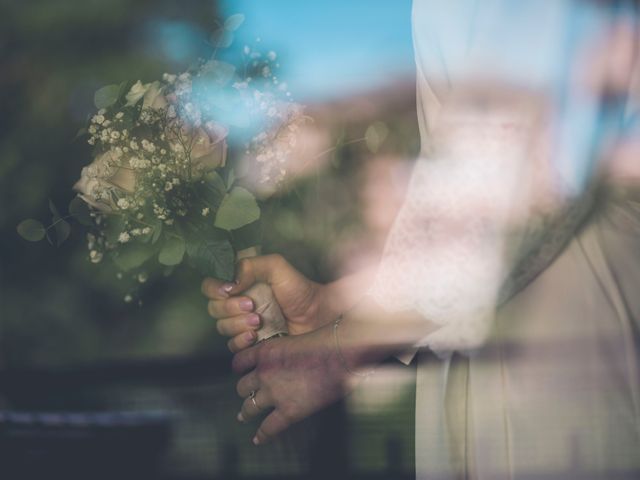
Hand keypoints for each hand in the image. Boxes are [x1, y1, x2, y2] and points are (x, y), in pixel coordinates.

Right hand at [201, 254, 334, 351]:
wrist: (317, 317)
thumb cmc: (299, 290)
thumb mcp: (277, 267)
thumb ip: (251, 265)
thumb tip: (230, 282)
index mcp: (240, 283)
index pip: (211, 286)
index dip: (215, 289)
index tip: (229, 290)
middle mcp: (238, 303)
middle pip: (213, 308)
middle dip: (230, 308)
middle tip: (252, 305)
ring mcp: (242, 324)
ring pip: (222, 327)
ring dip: (237, 324)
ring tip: (259, 320)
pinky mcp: (249, 343)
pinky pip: (232, 345)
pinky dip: (241, 340)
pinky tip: (256, 335)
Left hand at [232, 324, 350, 444]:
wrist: (342, 352)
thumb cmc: (327, 341)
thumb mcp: (296, 339)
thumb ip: (285, 350)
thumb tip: (288, 359)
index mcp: (266, 351)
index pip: (239, 362)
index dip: (240, 368)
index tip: (242, 372)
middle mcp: (264, 372)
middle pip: (242, 386)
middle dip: (244, 391)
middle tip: (246, 395)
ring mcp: (275, 393)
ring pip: (249, 407)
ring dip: (246, 412)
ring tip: (244, 416)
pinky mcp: (289, 411)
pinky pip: (269, 428)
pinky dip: (262, 435)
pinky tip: (258, 439)